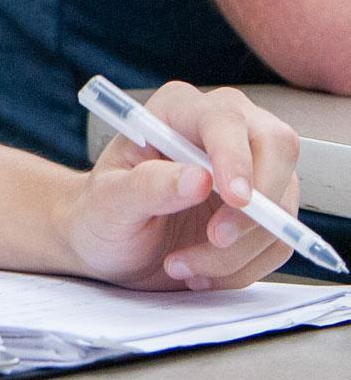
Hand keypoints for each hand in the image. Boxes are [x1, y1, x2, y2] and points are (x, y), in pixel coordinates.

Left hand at [60, 82, 301, 290]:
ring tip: (179, 264)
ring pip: (280, 206)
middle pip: (277, 148)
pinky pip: (278, 240)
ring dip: (238, 250)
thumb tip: (199, 179)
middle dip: (256, 205)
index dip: (236, 157)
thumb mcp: (108, 202)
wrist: (107, 244)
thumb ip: (148, 186)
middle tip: (216, 239)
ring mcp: (250, 168)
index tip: (235, 198)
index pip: (224, 119)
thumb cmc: (99, 212)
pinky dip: (244, 266)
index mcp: (177, 110)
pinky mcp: (264, 209)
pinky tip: (200, 270)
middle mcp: (222, 129)